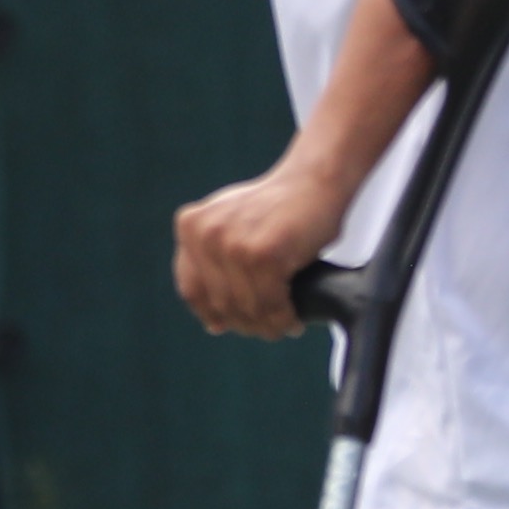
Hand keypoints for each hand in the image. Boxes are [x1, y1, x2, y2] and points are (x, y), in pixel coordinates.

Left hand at [172, 162, 344, 337]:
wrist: (316, 180)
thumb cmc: (280, 206)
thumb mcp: (232, 224)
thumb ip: (215, 262)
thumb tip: (212, 323)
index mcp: (191, 226)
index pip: (192, 289)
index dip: (211, 313)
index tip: (228, 325)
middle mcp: (205, 235)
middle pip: (221, 303)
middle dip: (246, 322)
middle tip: (267, 328)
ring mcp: (233, 245)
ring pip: (247, 308)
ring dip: (267, 325)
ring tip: (281, 327)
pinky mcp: (264, 255)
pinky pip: (271, 304)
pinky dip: (284, 318)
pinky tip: (293, 320)